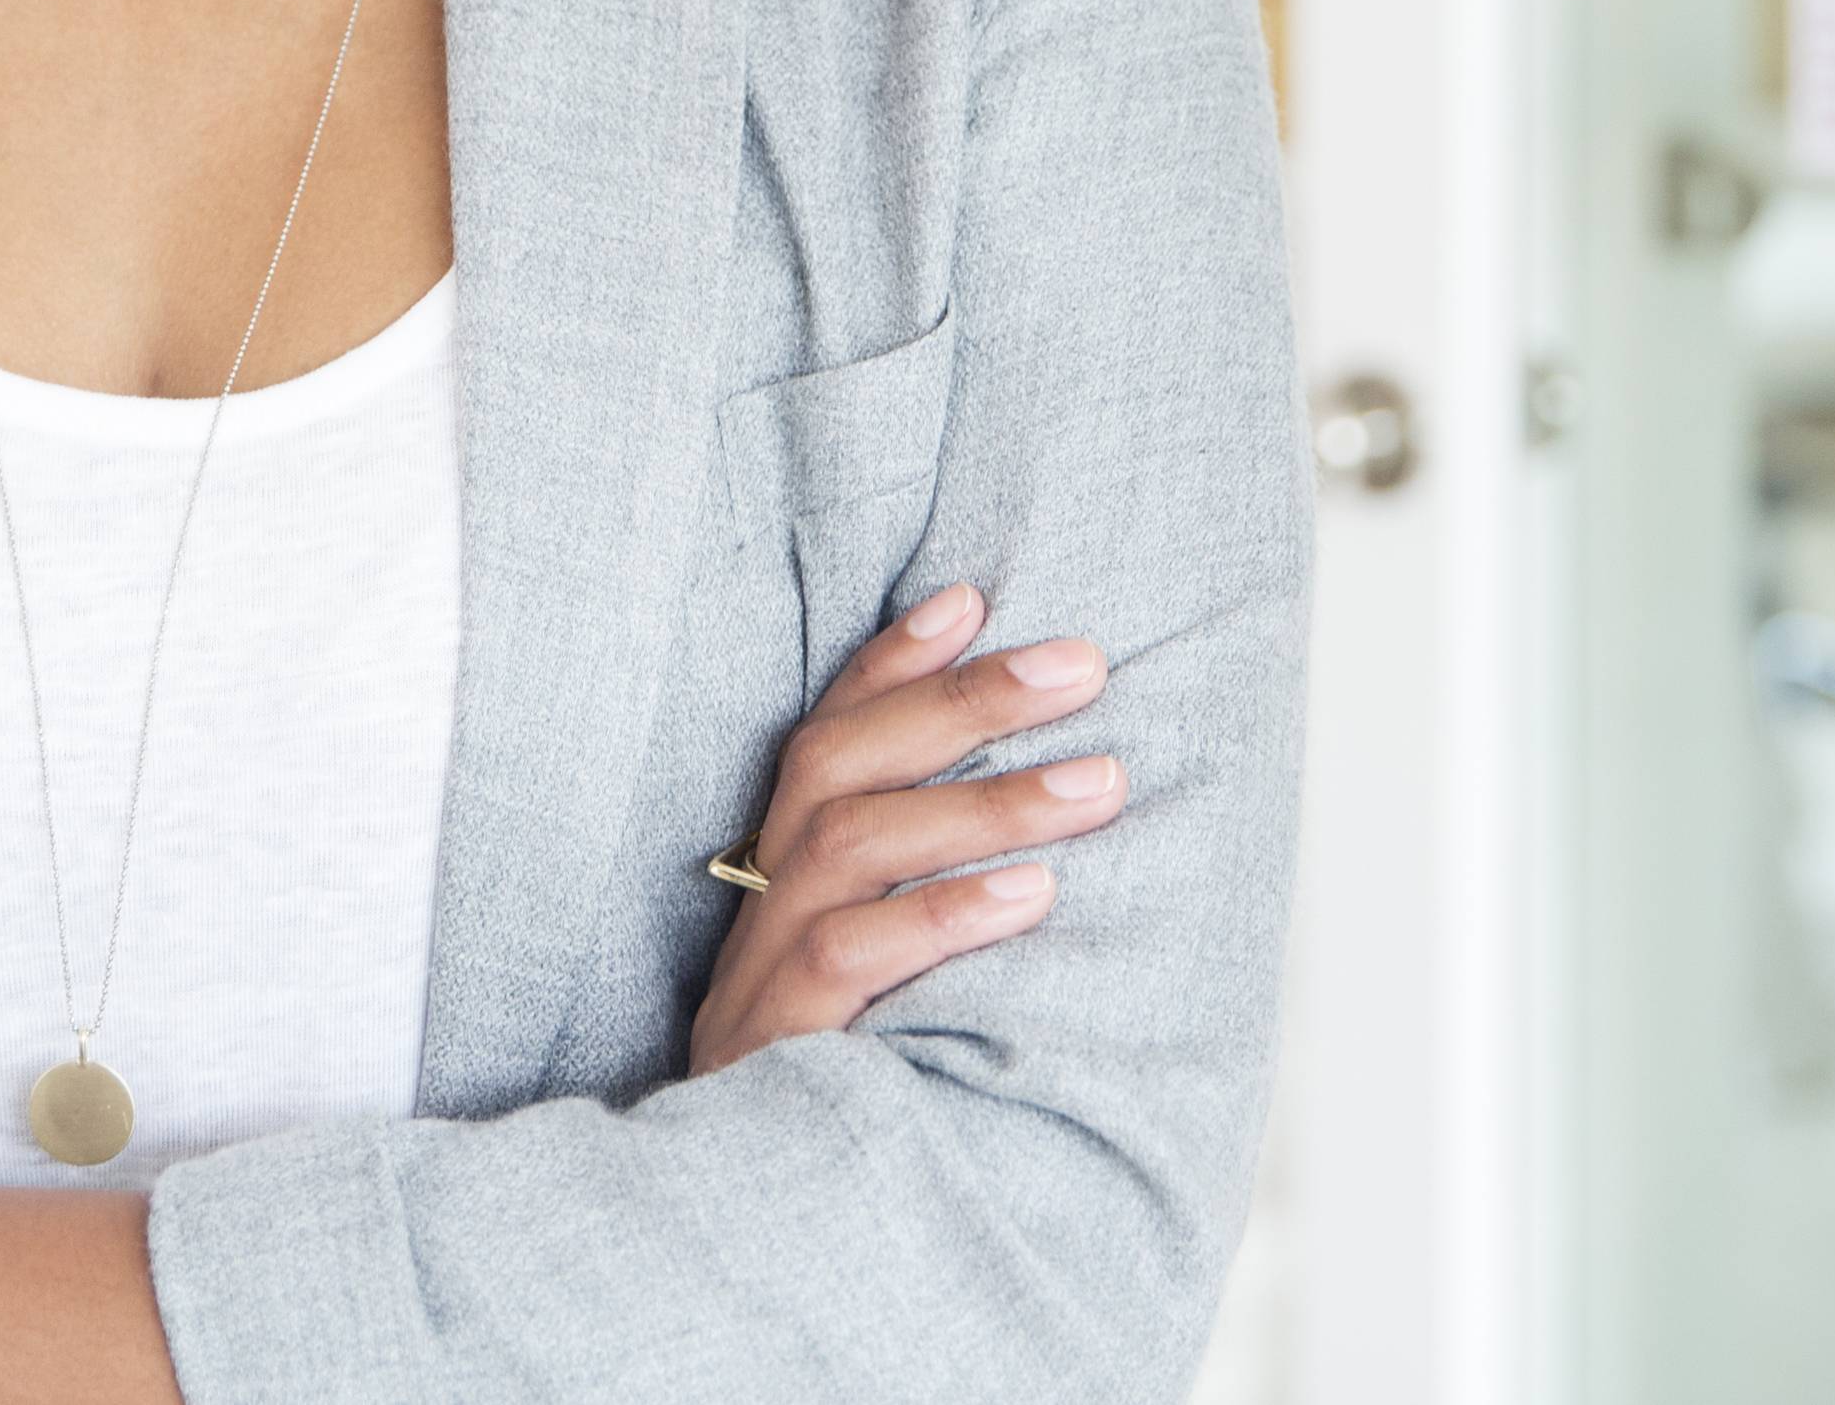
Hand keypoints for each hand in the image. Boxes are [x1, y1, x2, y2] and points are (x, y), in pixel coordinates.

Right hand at [686, 582, 1118, 1074]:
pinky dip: (941, 914)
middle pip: (834, 767)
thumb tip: (1059, 835)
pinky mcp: (777, 1049)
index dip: (888, 663)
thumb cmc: (838, 1099)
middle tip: (1081, 664)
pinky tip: (1031, 896)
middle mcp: (756, 914)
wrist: (735, 1239)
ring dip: (983, 803)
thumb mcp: (875, 992)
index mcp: (775, 884)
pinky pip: (847, 957)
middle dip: (958, 701)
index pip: (821, 740)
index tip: (973, 594)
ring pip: (849, 847)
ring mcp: (758, 980)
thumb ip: (924, 905)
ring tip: (1099, 783)